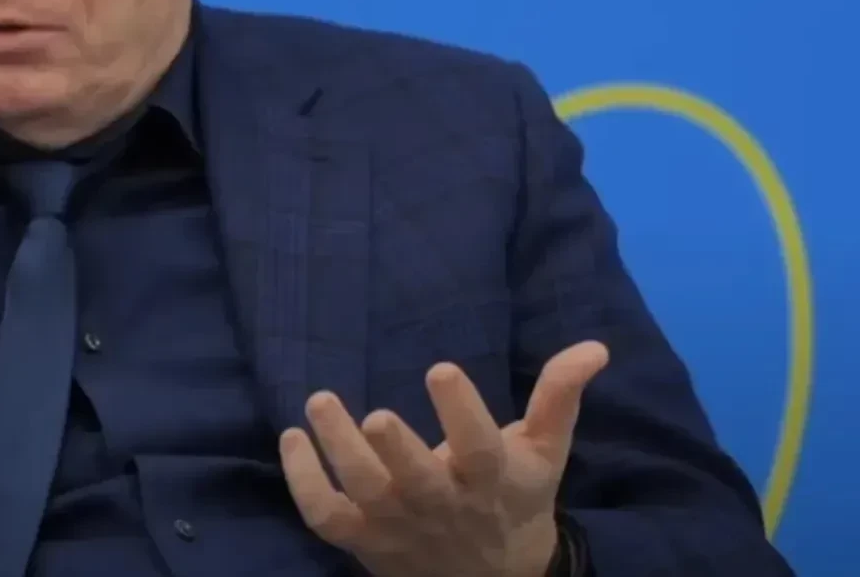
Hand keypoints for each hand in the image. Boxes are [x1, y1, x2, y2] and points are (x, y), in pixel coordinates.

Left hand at [280, 341, 608, 576]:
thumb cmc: (516, 501)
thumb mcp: (545, 453)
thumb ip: (560, 398)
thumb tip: (594, 347)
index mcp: (490, 481)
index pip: (479, 450)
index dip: (461, 413)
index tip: (441, 368)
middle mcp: (441, 506)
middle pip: (416, 483)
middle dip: (396, 451)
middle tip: (377, 414)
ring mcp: (398, 525)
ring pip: (363, 494)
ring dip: (338, 450)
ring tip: (320, 402)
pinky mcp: (362, 538)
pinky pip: (324, 517)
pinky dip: (302, 483)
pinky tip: (291, 438)